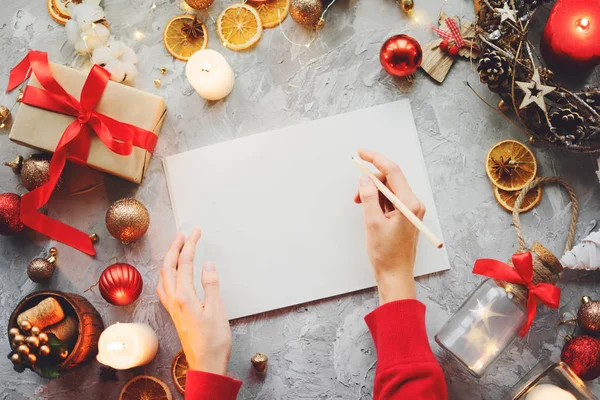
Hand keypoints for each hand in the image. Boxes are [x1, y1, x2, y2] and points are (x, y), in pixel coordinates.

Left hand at [156, 228, 231, 374]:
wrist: (205, 364)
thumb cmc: (213, 340)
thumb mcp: (217, 310)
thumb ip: (211, 285)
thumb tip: (207, 264)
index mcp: (184, 296)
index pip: (184, 263)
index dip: (190, 245)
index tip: (196, 232)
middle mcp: (173, 300)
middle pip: (169, 267)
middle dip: (175, 247)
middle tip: (183, 234)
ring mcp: (172, 307)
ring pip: (163, 276)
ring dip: (168, 259)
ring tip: (176, 248)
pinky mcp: (174, 313)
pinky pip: (163, 287)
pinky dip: (166, 274)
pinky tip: (170, 275)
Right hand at [353, 149, 425, 303]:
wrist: (395, 275)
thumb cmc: (387, 254)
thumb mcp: (372, 223)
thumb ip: (368, 198)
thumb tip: (364, 179)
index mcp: (409, 204)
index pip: (393, 172)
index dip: (375, 159)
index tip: (361, 153)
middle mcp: (413, 204)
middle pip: (390, 180)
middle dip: (370, 182)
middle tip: (355, 194)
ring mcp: (410, 210)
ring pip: (389, 190)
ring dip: (372, 193)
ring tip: (360, 206)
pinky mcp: (406, 216)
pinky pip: (390, 200)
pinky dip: (377, 201)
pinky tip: (369, 212)